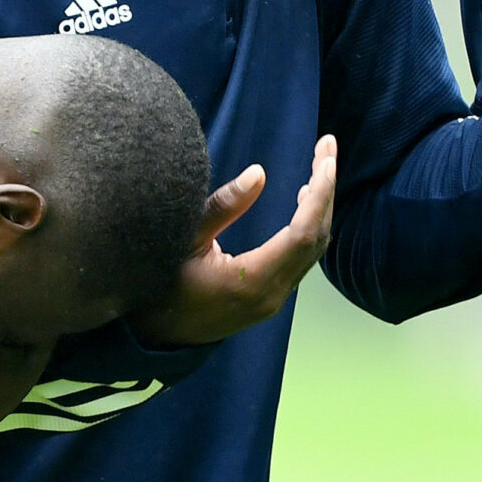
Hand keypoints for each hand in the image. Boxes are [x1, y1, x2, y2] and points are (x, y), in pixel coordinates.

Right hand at [128, 136, 336, 346]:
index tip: (326, 158)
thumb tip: (259, 173)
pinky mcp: (269, 298)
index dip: (320, 193)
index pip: (303, 233)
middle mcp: (271, 295)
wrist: (154, 333)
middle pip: (316, 239)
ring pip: (312, 251)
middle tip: (328, 148)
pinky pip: (301, 259)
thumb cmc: (160, 282)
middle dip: (326, 191)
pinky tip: (304, 202)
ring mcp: (273, 301)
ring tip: (319, 168)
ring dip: (320, 208)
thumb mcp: (184, 239)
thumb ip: (222, 207)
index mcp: (252, 281)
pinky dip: (309, 226)